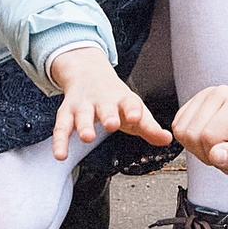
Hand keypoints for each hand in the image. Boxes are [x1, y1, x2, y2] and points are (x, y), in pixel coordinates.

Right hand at [48, 46, 173, 161]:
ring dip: (84, 125)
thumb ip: (149, 128)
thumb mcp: (134, 109)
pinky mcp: (66, 113)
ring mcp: (83, 106)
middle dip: (108, 115)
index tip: (137, 117)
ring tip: (87, 137)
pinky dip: (59, 141)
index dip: (133, 110)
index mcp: (122, 99)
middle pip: (105, 107)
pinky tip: (60, 155)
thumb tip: (168, 140)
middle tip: (112, 124)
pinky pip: (61, 128)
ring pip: (82, 115)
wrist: (88, 74)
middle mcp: (102, 100)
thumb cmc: (115, 99)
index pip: (130, 102)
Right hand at [171, 86, 227, 174]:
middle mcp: (221, 94)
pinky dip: (189, 141)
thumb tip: (215, 155)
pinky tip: (208, 141)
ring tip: (218, 148)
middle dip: (204, 154)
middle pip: (192, 134)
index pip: (209, 136)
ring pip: (181, 131)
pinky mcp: (195, 101)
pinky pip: (177, 127)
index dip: (215, 157)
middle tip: (224, 155)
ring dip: (196, 148)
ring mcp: (206, 95)